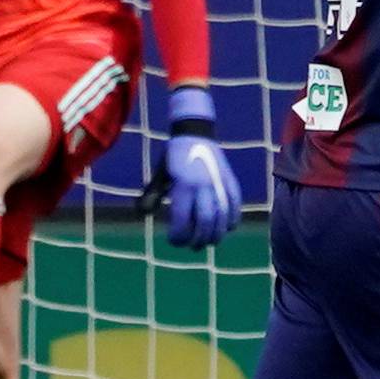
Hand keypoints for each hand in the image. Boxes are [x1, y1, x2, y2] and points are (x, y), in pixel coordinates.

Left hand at [139, 86, 242, 249]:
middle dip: (199, 239)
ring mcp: (220, 183)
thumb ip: (152, 194)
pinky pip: (236, 205)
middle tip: (192, 246)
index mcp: (184, 185)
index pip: (184, 220)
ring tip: (209, 242)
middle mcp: (204, 185)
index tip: (174, 241)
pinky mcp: (231, 181)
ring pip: (223, 216)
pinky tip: (226, 228)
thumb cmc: (174, 157)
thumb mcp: (160, 174)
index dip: (179, 236)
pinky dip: (232, 220)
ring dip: (216, 234)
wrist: (195, 132)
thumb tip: (143, 214)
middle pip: (206, 222)